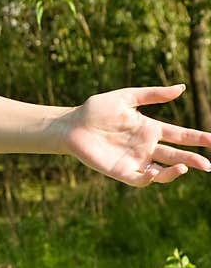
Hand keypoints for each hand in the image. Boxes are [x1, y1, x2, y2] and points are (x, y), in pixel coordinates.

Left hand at [62, 84, 210, 186]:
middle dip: (193, 160)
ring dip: (174, 171)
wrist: (70, 125)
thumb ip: (153, 94)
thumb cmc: (95, 110)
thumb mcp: (126, 97)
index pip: (180, 135)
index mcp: (149, 129)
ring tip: (184, 168)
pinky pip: (139, 179)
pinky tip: (154, 172)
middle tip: (208, 164)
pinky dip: (149, 178)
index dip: (197, 138)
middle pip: (175, 155)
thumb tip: (182, 88)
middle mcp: (145, 146)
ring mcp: (134, 160)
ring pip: (161, 170)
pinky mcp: (120, 170)